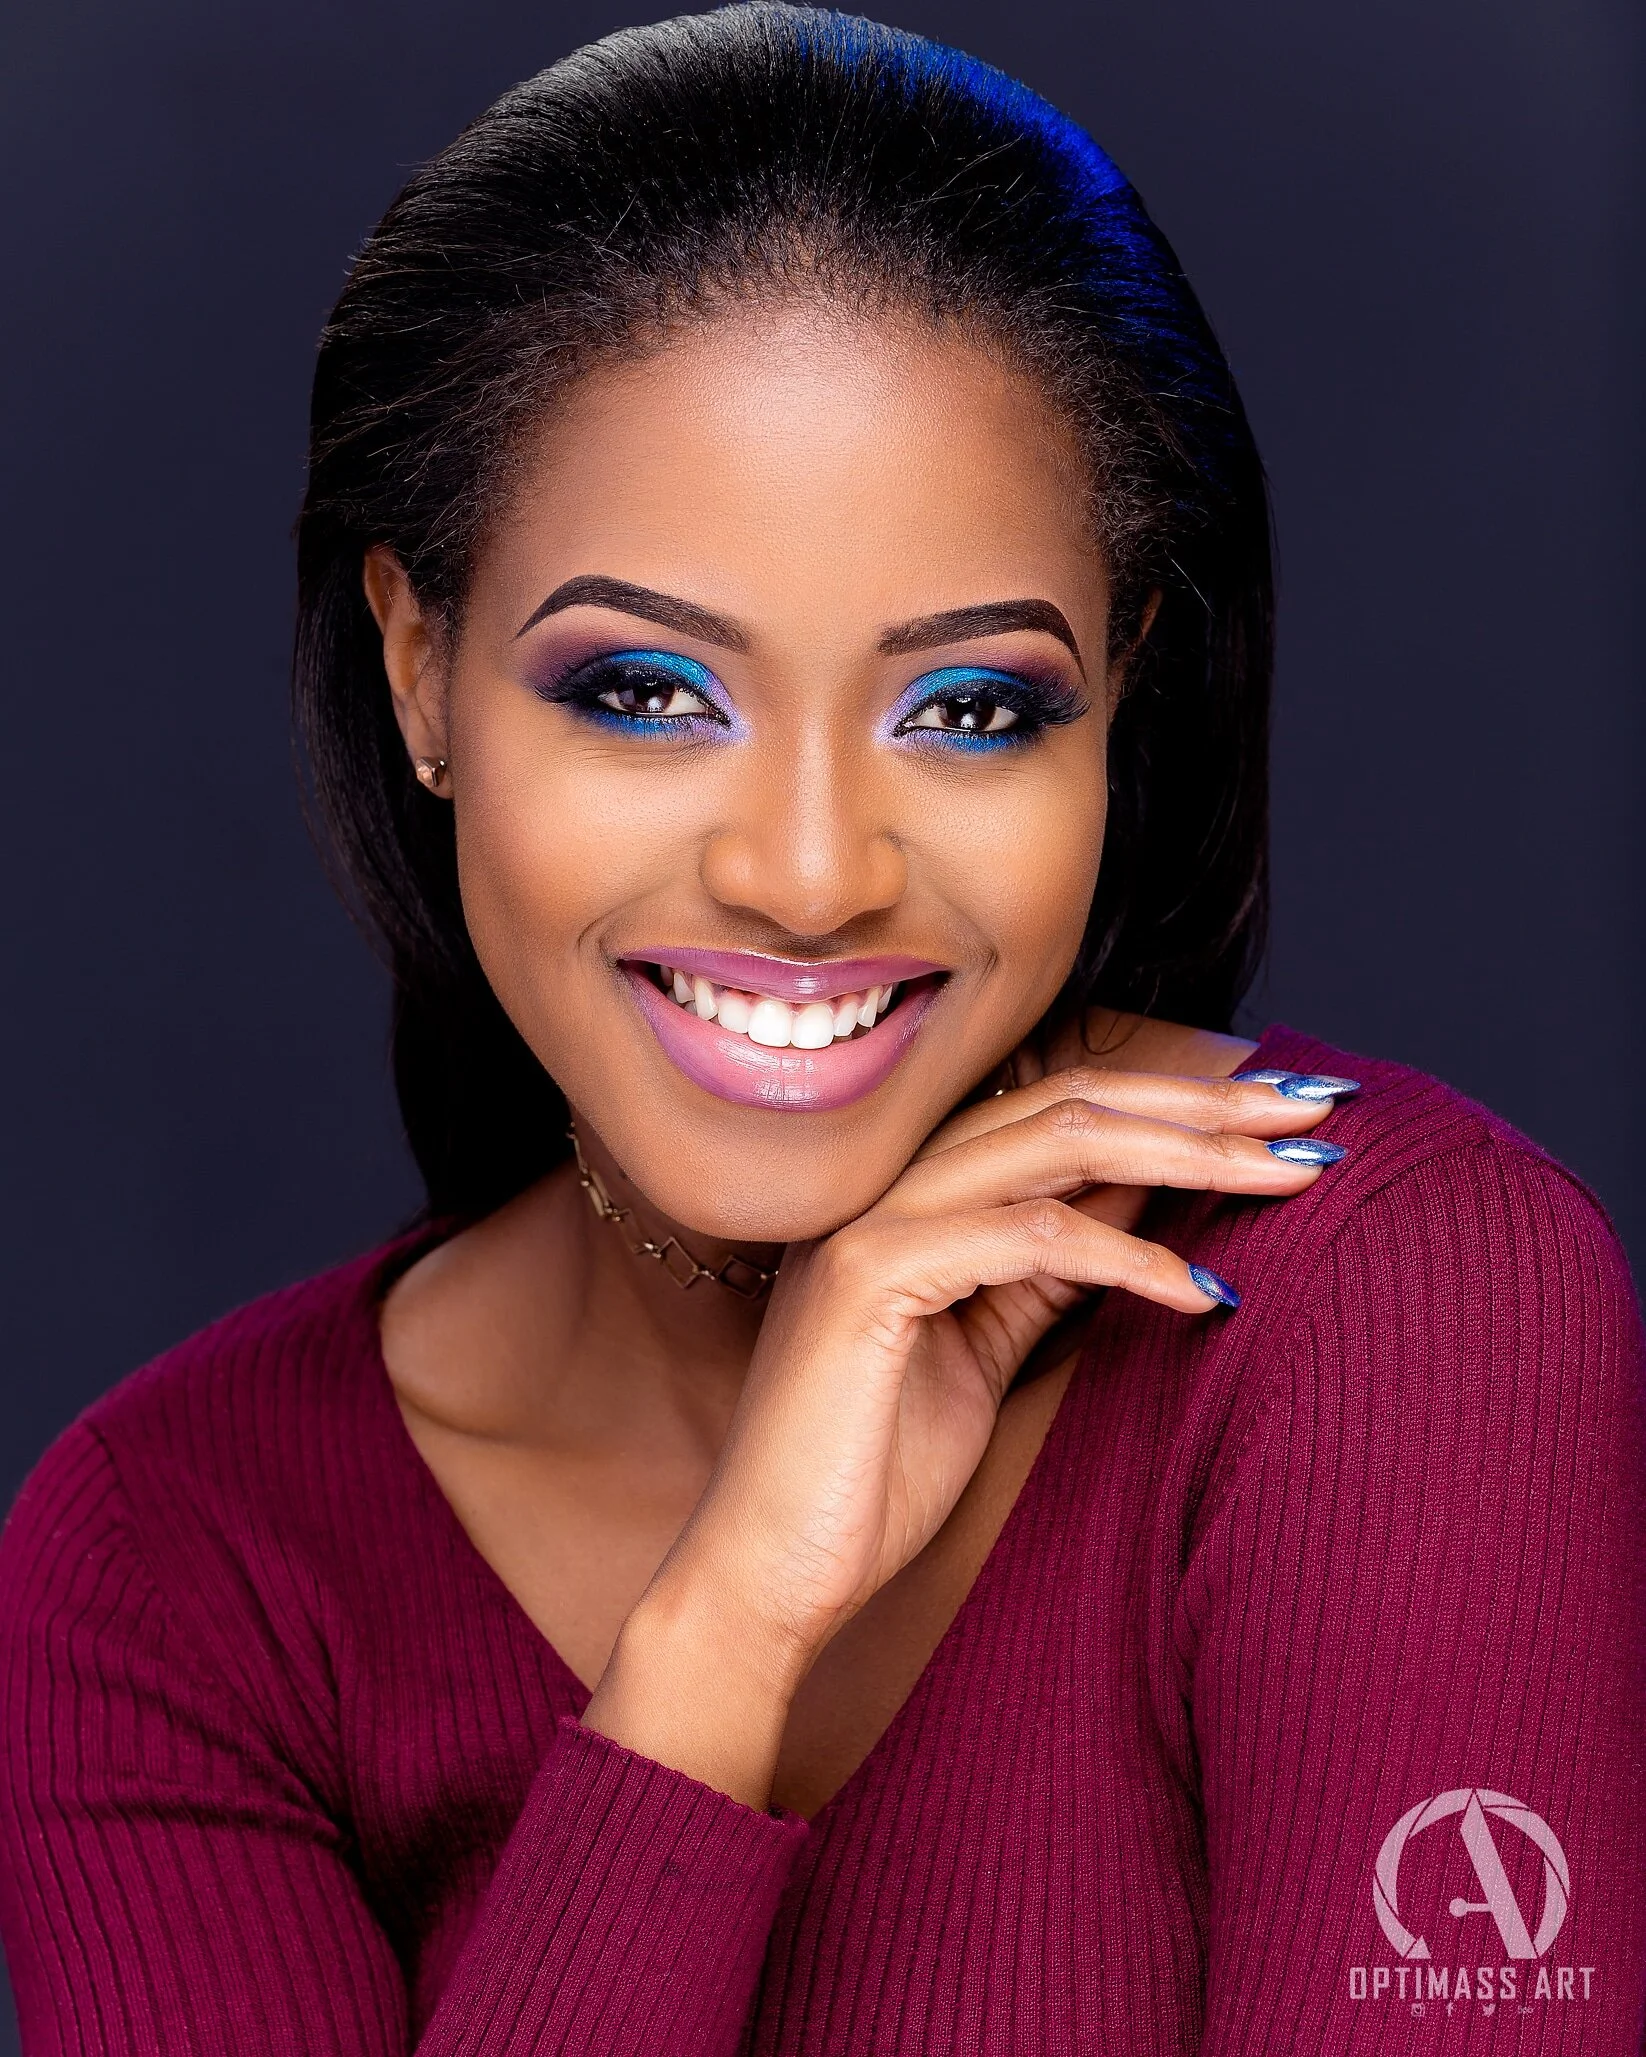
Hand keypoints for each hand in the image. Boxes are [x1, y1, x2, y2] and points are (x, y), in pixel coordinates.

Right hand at [584, 1062, 1345, 1802]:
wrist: (770, 1573)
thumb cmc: (872, 1474)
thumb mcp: (987, 1347)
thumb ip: (1051, 1266)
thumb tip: (1147, 1198)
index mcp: (920, 1194)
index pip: (1066, 1106)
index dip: (1179, 1102)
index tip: (1284, 1117)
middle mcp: (892, 1186)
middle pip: (1073, 1101)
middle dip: (1205, 1106)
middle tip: (1317, 1114)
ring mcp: (874, 1223)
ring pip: (1054, 1144)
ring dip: (1188, 1155)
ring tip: (1292, 1177)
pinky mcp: (868, 1278)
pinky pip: (1027, 1237)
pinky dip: (1127, 1260)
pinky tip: (1204, 1299)